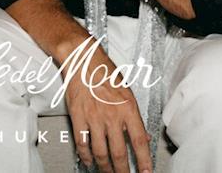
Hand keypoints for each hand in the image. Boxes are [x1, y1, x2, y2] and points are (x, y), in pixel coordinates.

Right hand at [65, 46, 151, 172]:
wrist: (83, 60)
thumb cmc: (105, 72)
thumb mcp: (127, 93)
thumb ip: (134, 117)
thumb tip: (143, 136)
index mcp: (128, 108)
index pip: (139, 141)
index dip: (143, 160)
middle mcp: (112, 116)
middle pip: (119, 153)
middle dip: (122, 171)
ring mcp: (94, 118)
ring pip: (100, 153)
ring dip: (104, 167)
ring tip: (107, 172)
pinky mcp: (78, 117)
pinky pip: (82, 144)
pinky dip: (86, 157)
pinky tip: (89, 161)